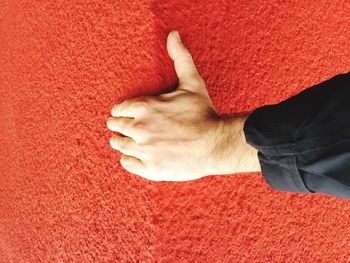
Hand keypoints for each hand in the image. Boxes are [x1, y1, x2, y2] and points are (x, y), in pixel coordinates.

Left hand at [106, 30, 223, 180]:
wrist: (216, 145)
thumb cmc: (203, 114)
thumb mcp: (192, 82)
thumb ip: (179, 58)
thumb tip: (173, 34)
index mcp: (144, 107)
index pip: (118, 109)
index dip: (124, 111)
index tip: (132, 114)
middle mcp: (139, 129)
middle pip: (114, 127)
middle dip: (121, 126)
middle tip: (133, 128)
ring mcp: (143, 150)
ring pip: (118, 145)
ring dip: (124, 142)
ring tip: (135, 141)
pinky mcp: (149, 169)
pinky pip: (127, 164)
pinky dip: (130, 160)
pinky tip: (139, 156)